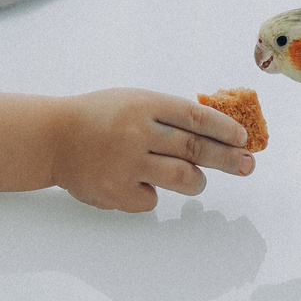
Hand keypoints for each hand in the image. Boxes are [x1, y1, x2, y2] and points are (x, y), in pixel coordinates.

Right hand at [52, 90, 256, 212]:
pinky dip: (151, 193)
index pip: (196, 117)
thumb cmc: (99, 118)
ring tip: (195, 180)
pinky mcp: (117, 191)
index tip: (243, 139)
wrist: (53, 138)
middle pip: (196, 149)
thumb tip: (217, 133)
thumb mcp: (133, 101)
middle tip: (248, 166)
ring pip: (183, 178)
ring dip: (196, 181)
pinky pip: (152, 199)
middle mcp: (137, 132)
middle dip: (228, 159)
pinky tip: (135, 182)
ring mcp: (127, 164)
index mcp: (143, 104)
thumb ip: (167, 115)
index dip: (224, 129)